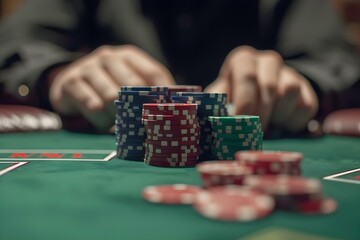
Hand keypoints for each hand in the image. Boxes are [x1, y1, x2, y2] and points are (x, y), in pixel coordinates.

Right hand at [49, 45, 174, 129]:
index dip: (164, 94)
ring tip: (119, 124)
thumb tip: (175, 109)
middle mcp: (109, 57)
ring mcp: (88, 67)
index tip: (169, 112)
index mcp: (129, 56)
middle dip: (139, 108)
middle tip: (142, 125)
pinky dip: (101, 120)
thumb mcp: (129, 82)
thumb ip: (150, 92)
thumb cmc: (109, 85)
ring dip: (118, 116)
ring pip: (111, 98)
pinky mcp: (71, 82)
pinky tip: (103, 122)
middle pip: (132, 85)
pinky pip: (92, 106)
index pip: (153, 73)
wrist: (71, 83)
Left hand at [205, 46, 317, 131]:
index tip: (241, 123)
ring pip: (290, 91)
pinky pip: (306, 105)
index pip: (246, 76)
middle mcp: (267, 61)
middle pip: (268, 86)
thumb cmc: (232, 99)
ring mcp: (289, 72)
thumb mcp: (219, 98)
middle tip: (254, 132)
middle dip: (260, 114)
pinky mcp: (306, 88)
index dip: (244, 102)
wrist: (259, 97)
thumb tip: (208, 119)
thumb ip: (214, 105)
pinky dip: (294, 121)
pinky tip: (282, 125)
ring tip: (268, 125)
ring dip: (278, 115)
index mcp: (243, 60)